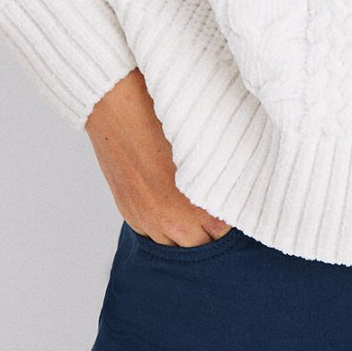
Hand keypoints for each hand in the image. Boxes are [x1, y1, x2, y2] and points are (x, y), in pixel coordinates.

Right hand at [84, 68, 233, 246]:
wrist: (114, 103)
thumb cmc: (160, 113)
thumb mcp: (200, 141)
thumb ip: (217, 172)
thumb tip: (237, 182)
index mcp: (190, 202)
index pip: (222, 232)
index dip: (232, 217)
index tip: (237, 205)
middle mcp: (166, 219)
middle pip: (199, 246)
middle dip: (211, 233)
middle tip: (220, 211)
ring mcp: (144, 218)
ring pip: (174, 244)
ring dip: (186, 233)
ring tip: (195, 208)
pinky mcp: (128, 213)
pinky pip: (152, 233)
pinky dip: (164, 225)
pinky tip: (172, 204)